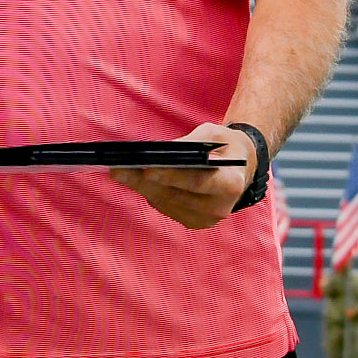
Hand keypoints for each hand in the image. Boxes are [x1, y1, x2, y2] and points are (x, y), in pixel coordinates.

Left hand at [111, 120, 252, 231]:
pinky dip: (149, 192)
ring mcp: (206, 219)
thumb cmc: (224, 146)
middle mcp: (219, 207)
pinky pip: (166, 206)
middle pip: (175, 194)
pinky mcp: (194, 222)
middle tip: (118, 169)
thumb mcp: (212, 134)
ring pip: (166, 202)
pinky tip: (133, 180)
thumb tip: (158, 153)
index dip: (171, 177)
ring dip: (141, 187)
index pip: (196, 182)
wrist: (239, 168)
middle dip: (144, 181)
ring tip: (119, 172)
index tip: (147, 169)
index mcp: (231, 184)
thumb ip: (189, 143)